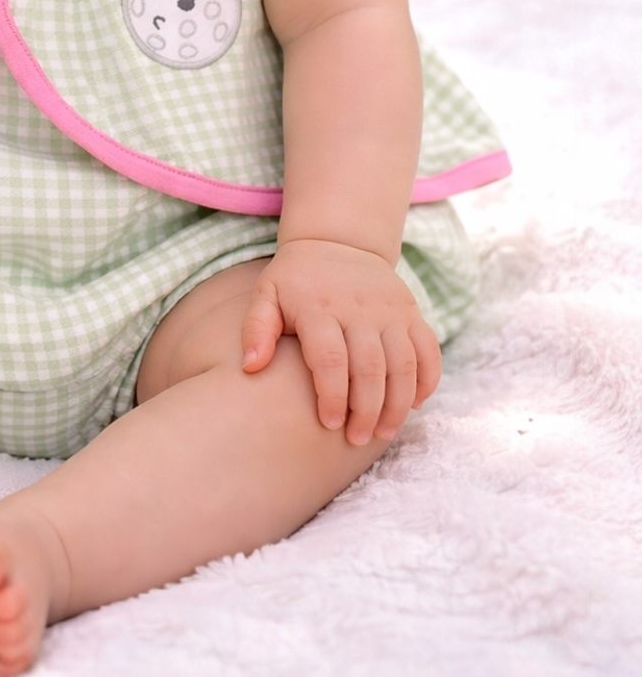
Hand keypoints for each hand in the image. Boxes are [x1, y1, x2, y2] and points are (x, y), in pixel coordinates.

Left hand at [240, 238, 441, 445]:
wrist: (337, 241)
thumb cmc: (296, 279)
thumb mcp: (267, 294)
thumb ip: (255, 328)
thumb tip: (250, 367)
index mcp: (320, 306)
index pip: (331, 360)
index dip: (332, 397)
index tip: (328, 424)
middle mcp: (360, 308)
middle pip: (371, 368)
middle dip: (366, 410)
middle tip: (356, 438)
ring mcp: (390, 309)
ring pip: (404, 365)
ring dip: (397, 404)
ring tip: (384, 432)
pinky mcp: (411, 311)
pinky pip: (429, 350)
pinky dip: (427, 380)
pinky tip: (413, 405)